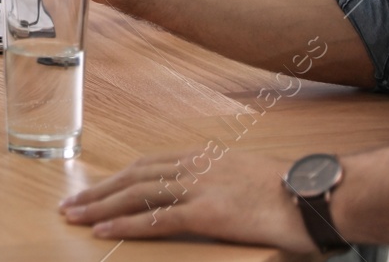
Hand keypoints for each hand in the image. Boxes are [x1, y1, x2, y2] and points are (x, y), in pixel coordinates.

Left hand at [59, 149, 318, 252]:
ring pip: (137, 195)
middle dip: (99, 191)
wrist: (317, 194)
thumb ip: (225, 185)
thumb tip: (218, 198)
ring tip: (74, 217)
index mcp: (205, 158)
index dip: (119, 178)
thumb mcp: (250, 179)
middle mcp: (195, 167)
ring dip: (101, 206)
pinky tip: (103, 231)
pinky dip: (126, 224)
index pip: (149, 165)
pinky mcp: (207, 213)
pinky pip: (156, 219)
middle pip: (134, 176)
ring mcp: (200, 188)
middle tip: (70, 204)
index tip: (97, 189)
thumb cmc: (292, 192)